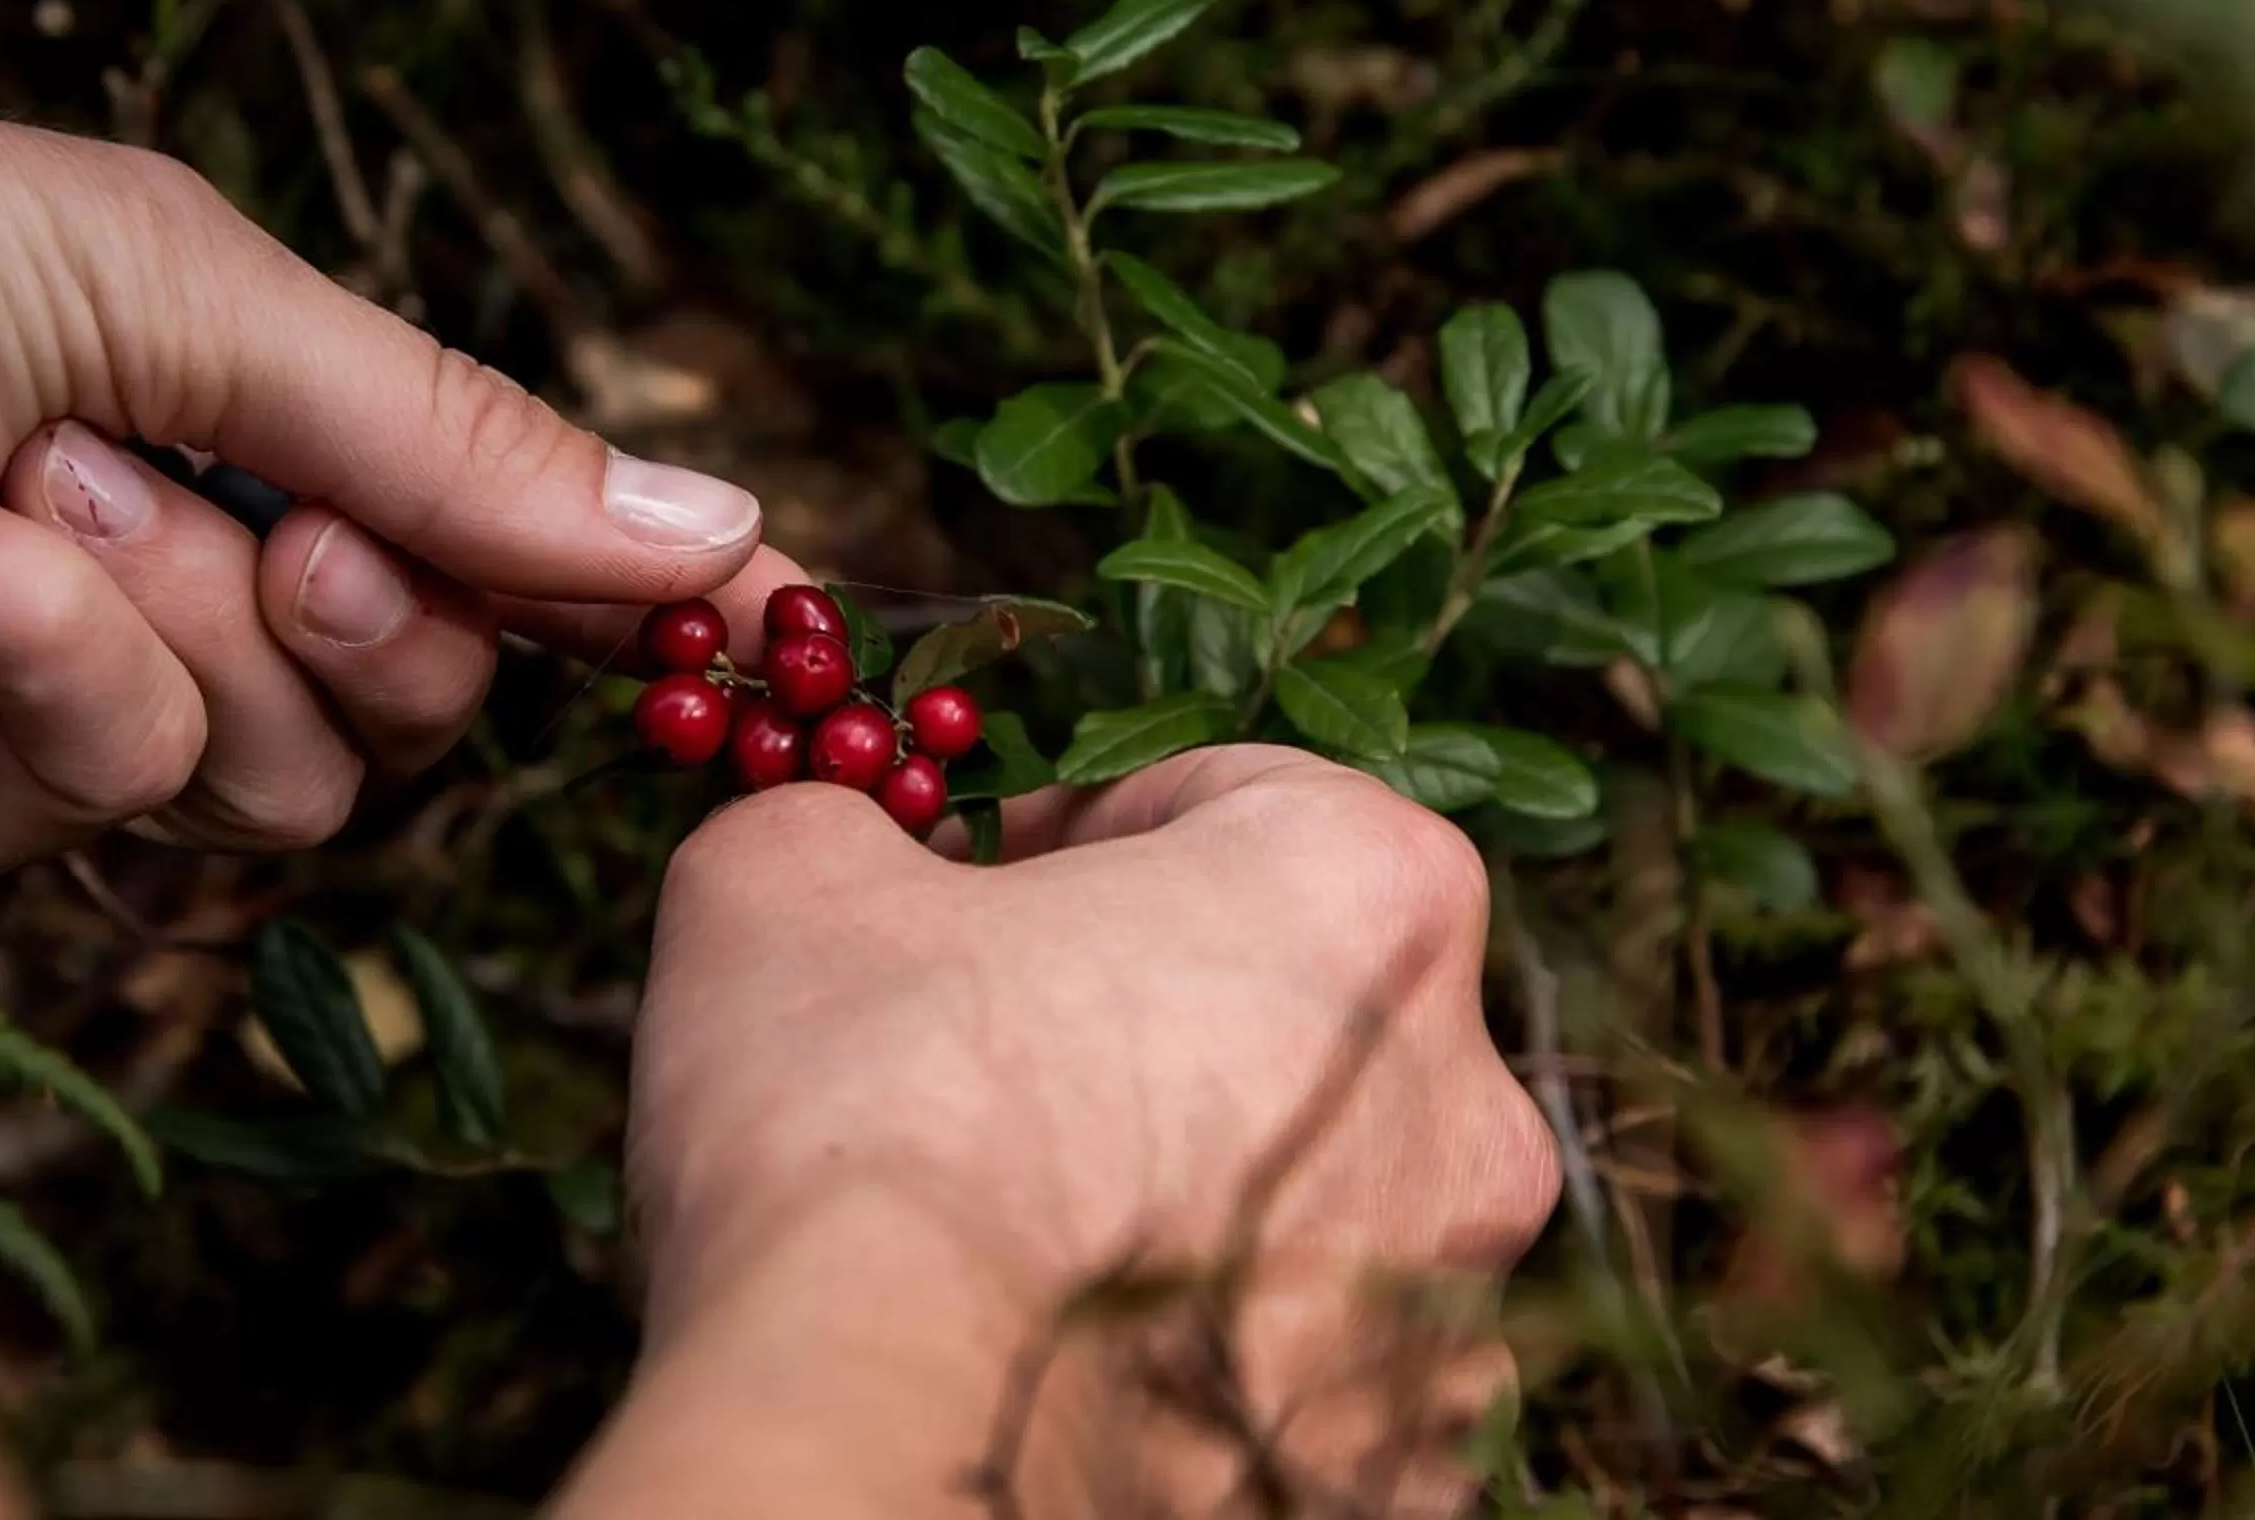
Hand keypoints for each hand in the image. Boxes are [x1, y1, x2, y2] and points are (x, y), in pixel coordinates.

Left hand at [0, 63, 791, 894]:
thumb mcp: (186, 282)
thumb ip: (447, 432)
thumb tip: (723, 532)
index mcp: (238, 416)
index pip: (484, 536)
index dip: (613, 580)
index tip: (758, 610)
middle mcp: (180, 573)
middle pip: (428, 691)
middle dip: (386, 601)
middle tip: (296, 519)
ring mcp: (70, 704)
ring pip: (301, 769)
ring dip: (183, 608)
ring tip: (30, 475)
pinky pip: (127, 784)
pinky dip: (48, 649)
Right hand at [566, 747, 1559, 1519]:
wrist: (882, 1447)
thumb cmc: (870, 1124)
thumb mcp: (789, 877)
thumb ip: (845, 825)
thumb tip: (840, 845)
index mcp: (1371, 896)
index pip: (1235, 801)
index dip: (1079, 831)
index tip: (973, 896)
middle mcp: (1465, 1100)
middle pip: (1298, 1005)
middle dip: (1152, 1013)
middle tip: (983, 1057)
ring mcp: (1453, 1309)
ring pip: (1310, 1202)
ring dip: (1189, 1192)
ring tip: (1018, 1232)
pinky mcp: (1404, 1471)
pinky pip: (1306, 1374)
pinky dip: (1207, 1358)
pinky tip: (1068, 1360)